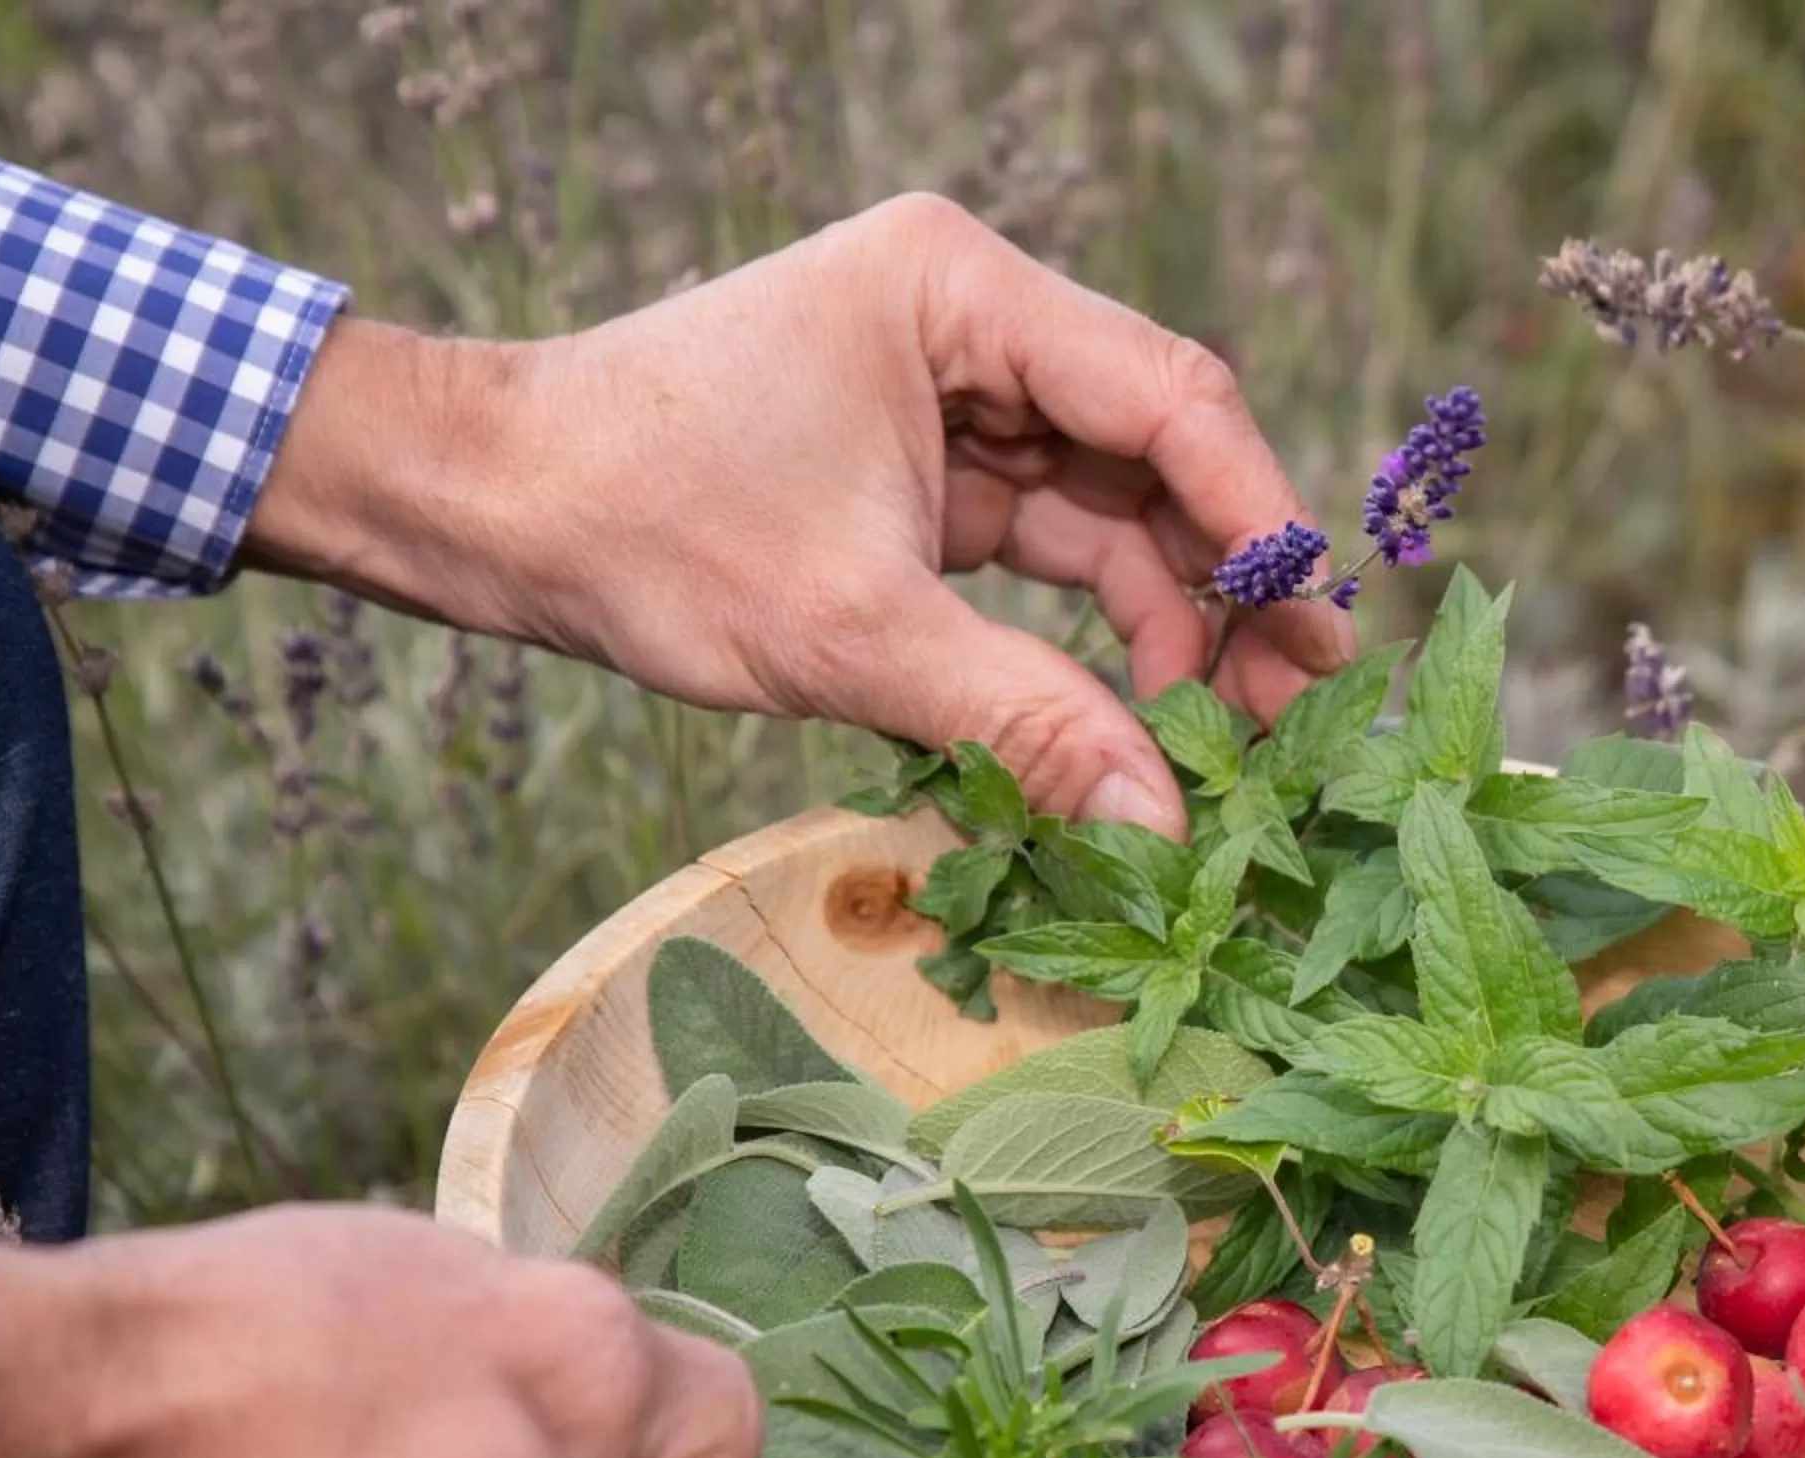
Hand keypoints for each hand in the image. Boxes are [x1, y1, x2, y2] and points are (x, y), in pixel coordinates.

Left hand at [245, 194, 1355, 837]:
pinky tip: (1138, 717)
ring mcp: (955, 394)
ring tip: (1221, 743)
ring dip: (1171, 622)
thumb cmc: (639, 526)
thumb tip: (1158, 821)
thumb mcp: (845, 632)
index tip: (1316, 635)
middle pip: (1159, 453)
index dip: (1259, 519)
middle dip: (1226, 586)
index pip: (1166, 395)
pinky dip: (1094, 632)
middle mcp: (973, 321)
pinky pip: (1052, 548)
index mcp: (959, 290)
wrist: (487, 515)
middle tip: (1288, 715)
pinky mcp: (929, 469)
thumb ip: (1020, 718)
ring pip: (1115, 510)